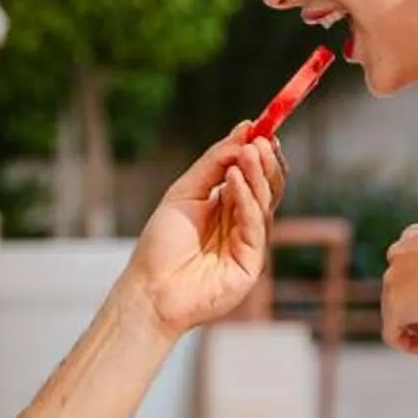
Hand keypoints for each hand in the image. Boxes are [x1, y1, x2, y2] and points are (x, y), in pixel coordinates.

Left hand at [127, 126, 285, 335]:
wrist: (150, 288)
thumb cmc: (162, 244)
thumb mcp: (185, 192)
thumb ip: (214, 163)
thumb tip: (243, 129)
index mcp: (228, 207)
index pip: (255, 175)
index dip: (262, 153)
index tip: (262, 129)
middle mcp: (243, 224)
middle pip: (267, 188)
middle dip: (266, 163)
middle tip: (261, 141)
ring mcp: (249, 244)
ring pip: (265, 203)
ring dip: (258, 175)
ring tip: (250, 152)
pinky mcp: (251, 264)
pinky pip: (255, 226)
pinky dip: (247, 200)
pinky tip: (235, 179)